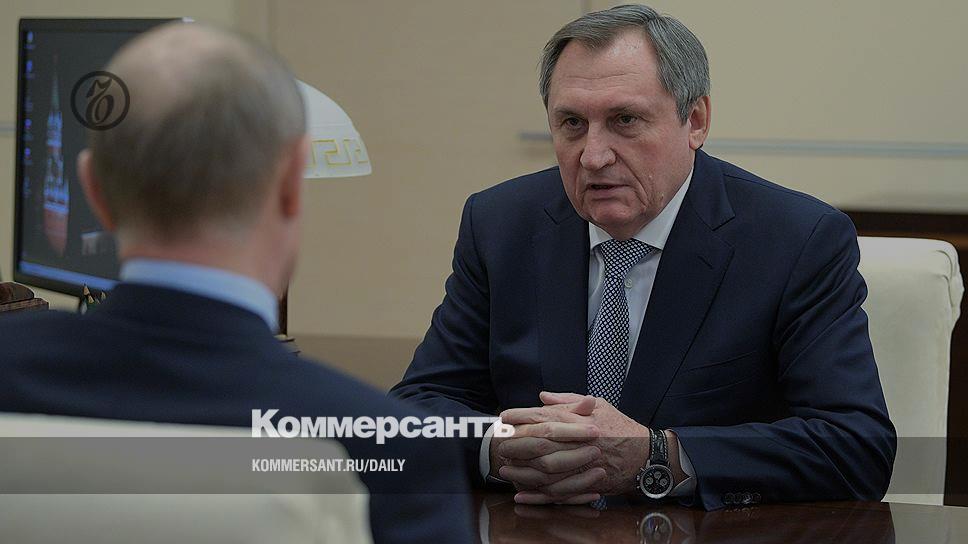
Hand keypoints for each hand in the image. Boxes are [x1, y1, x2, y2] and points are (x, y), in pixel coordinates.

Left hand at [501, 391, 650, 502]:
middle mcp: (580, 441)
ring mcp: (583, 464)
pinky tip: (521, 493)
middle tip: (499, 444)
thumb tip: (542, 396)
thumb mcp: (599, 405)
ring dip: (522, 470)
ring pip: (546, 470)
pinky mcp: (587, 484)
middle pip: (540, 443)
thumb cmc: (621, 427)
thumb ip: (569, 400)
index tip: (503, 416)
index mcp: (581, 419)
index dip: (521, 416)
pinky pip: (558, 492)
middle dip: (516, 444)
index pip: (544, 416)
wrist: (647, 455)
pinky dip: (537, 495)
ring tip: (505, 469)